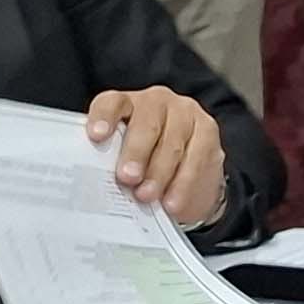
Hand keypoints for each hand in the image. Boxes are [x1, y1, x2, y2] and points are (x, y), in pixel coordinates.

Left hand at [86, 84, 226, 225]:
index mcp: (126, 104)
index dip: (104, 118)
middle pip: (146, 123)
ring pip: (173, 141)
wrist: (182, 172)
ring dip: (159, 172)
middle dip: (136, 152)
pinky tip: (172, 201)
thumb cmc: (142, 163)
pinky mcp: (207, 130)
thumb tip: (96, 185)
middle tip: (127, 177)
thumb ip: (110, 163)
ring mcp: (185, 113)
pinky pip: (197, 157)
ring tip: (147, 196)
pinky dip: (183, 183)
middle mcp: (156, 102)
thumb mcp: (120, 159)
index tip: (96, 136)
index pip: (113, 103)